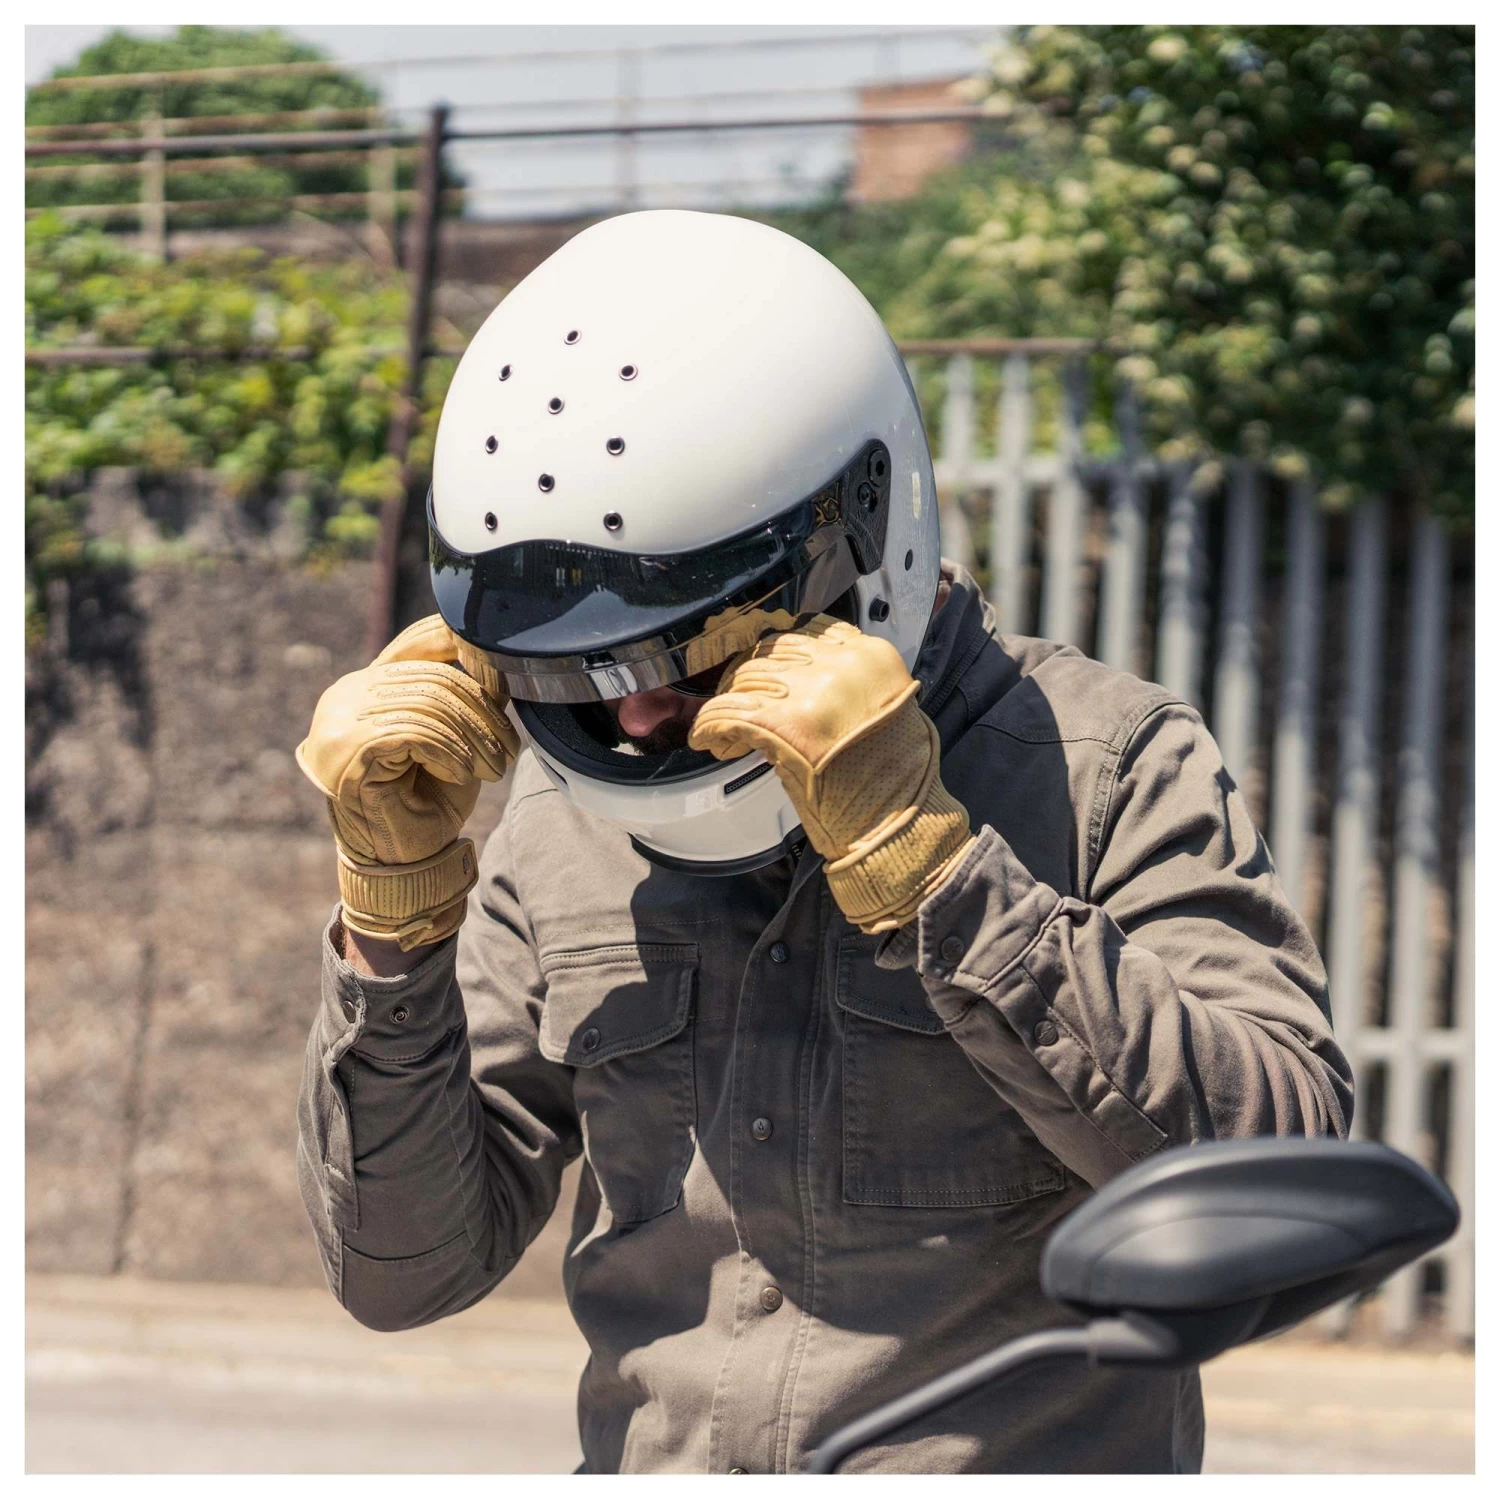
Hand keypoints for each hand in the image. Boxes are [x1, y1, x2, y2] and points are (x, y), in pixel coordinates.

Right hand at [296, 615, 518, 949]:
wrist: (406, 863)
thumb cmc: (431, 799)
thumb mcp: (457, 734)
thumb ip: (465, 692)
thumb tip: (492, 651)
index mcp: (368, 684)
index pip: (418, 642)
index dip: (465, 653)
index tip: (502, 684)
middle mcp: (346, 696)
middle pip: (430, 678)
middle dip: (481, 711)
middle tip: (506, 749)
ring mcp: (339, 723)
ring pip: (426, 704)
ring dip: (472, 736)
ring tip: (493, 765)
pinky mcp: (346, 753)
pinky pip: (411, 731)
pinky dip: (448, 750)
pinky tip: (463, 772)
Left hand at [688, 615, 974, 932]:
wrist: (895, 823)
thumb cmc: (896, 779)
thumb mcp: (890, 708)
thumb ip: (852, 680)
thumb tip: (806, 677)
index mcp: (870, 656)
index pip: (811, 630)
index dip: (783, 653)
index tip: (771, 668)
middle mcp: (840, 664)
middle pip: (773, 650)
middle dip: (754, 677)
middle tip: (744, 702)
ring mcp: (809, 691)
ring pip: (745, 677)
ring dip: (731, 702)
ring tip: (729, 728)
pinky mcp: (779, 724)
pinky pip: (725, 712)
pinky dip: (710, 727)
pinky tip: (709, 740)